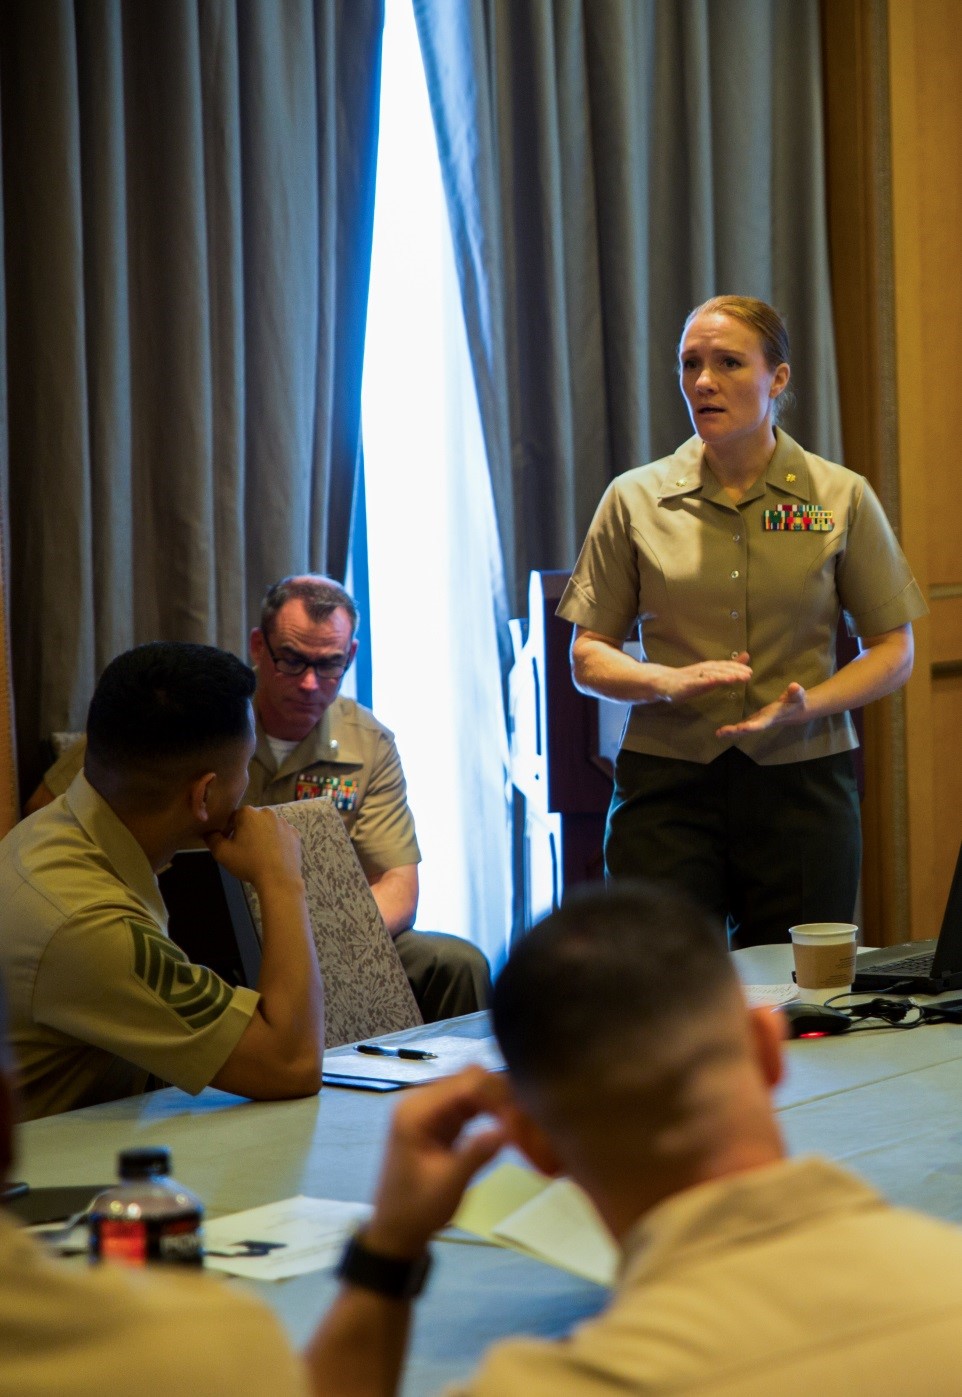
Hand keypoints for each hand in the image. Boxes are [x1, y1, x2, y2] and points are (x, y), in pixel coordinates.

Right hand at [204, 804, 302, 888]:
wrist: (279, 879)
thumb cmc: (248, 864)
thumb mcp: (222, 853)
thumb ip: (212, 839)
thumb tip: (209, 832)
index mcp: (249, 813)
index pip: (233, 818)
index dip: (228, 831)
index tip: (229, 844)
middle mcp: (267, 812)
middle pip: (251, 821)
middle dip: (246, 832)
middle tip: (243, 850)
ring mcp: (284, 823)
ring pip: (267, 827)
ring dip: (261, 836)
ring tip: (259, 854)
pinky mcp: (294, 834)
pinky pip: (281, 835)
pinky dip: (276, 842)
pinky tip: (273, 855)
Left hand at [364, 1067, 507, 1258]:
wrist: (396, 1229)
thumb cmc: (416, 1209)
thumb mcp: (448, 1185)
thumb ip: (476, 1153)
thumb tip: (509, 1129)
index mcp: (416, 1111)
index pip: (465, 1084)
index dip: (497, 1098)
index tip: (519, 1124)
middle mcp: (421, 1100)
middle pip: (471, 1079)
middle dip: (501, 1097)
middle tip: (525, 1125)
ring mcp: (431, 1108)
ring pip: (474, 1088)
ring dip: (498, 1103)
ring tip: (521, 1126)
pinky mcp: (441, 1119)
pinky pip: (471, 1103)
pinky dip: (491, 1111)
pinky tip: (507, 1126)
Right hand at [661, 652, 752, 703]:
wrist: (664, 682)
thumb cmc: (689, 680)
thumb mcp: (710, 675)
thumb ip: (727, 669)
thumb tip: (746, 656)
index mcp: (709, 668)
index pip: (725, 666)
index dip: (737, 669)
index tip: (750, 672)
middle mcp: (703, 669)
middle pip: (720, 669)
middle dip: (734, 671)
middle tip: (748, 675)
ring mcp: (694, 676)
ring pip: (710, 674)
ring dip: (723, 675)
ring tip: (734, 678)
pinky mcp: (686, 684)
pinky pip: (696, 682)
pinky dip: (705, 681)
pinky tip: (713, 682)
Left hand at [716, 681, 807, 736]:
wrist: (797, 711)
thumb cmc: (797, 701)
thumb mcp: (798, 695)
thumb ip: (795, 692)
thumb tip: (794, 686)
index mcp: (773, 716)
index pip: (762, 722)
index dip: (753, 726)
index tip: (743, 728)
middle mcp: (764, 722)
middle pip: (749, 729)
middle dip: (736, 732)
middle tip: (722, 732)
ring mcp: (758, 722)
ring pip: (744, 730)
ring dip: (731, 732)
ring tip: (718, 734)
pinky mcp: (755, 720)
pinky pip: (742, 727)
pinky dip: (732, 730)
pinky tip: (720, 732)